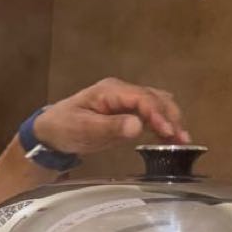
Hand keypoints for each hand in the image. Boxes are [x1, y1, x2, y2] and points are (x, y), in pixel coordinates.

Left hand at [34, 77, 190, 155]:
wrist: (50, 132)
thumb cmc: (63, 127)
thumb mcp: (82, 128)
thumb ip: (110, 127)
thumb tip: (137, 125)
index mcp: (110, 90)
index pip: (142, 97)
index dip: (157, 114)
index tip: (168, 131)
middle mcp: (122, 92)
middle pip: (155, 99)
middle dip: (170, 117)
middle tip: (180, 139)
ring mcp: (126, 102)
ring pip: (157, 105)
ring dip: (171, 120)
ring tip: (181, 141)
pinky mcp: (128, 114)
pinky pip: (151, 116)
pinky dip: (163, 126)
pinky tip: (171, 140)